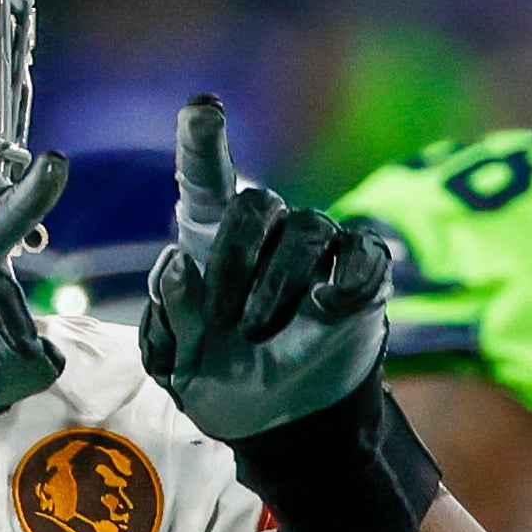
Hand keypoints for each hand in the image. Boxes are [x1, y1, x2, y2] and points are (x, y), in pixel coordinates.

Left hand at [141, 97, 390, 443]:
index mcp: (209, 239)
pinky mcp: (362, 275)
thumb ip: (169, 318)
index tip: (202, 108)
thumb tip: (175, 263)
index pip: (206, 177)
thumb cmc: (219, 378)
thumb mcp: (179, 363)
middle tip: (225, 320)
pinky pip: (361, 255)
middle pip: (257, 203)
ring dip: (279, 283)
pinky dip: (345, 281)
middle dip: (235, 259)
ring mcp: (317, 250)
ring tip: (258, 333)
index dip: (203, 140)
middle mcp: (265, 233)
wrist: (278, 423)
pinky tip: (326, 309)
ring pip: (307, 229)